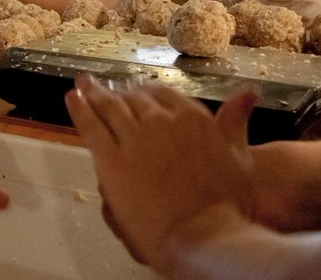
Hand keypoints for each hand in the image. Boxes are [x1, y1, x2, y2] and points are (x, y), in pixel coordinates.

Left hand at [65, 74, 255, 270]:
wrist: (205, 235)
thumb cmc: (227, 205)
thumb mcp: (240, 156)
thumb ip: (236, 122)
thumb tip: (249, 93)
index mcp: (192, 118)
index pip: (162, 95)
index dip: (147, 94)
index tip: (139, 93)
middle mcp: (161, 121)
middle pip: (134, 100)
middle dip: (120, 94)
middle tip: (107, 91)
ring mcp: (134, 139)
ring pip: (109, 107)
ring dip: (94, 93)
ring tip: (84, 84)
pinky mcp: (111, 160)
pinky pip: (91, 126)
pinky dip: (79, 109)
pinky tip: (72, 98)